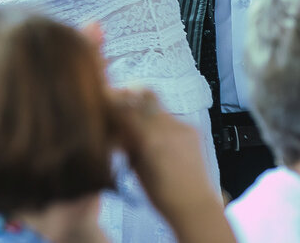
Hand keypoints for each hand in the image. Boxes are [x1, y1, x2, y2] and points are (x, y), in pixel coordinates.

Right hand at [111, 89, 221, 222]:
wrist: (195, 205)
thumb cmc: (163, 196)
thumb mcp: (137, 170)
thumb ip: (127, 145)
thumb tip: (114, 129)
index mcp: (150, 140)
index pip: (125, 108)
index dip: (112, 102)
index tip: (104, 102)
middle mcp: (168, 128)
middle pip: (143, 95)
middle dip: (127, 96)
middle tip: (116, 102)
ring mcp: (182, 127)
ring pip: (157, 105)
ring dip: (143, 109)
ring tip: (135, 124)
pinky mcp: (192, 129)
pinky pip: (170, 117)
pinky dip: (157, 122)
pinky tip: (153, 136)